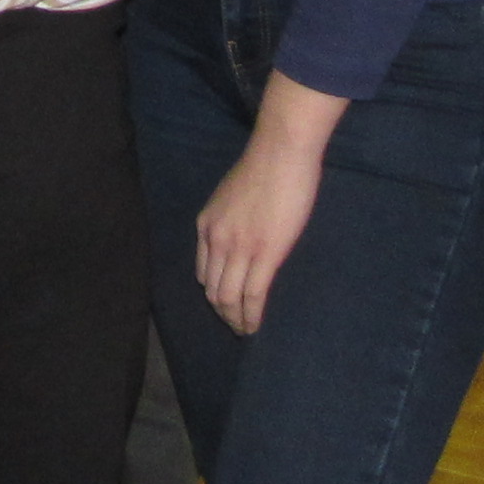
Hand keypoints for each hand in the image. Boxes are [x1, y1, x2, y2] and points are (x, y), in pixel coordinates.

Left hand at [197, 79, 345, 335]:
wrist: (280, 152)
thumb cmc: (264, 166)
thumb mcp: (231, 195)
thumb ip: (231, 218)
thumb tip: (243, 233)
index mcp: (206, 225)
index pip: (203, 272)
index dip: (214, 293)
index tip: (226, 304)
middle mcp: (215, 240)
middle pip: (213, 290)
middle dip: (223, 312)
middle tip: (236, 325)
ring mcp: (238, 248)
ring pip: (228, 299)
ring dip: (236, 320)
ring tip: (246, 330)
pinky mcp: (264, 255)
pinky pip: (253, 296)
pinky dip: (252, 316)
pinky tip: (256, 326)